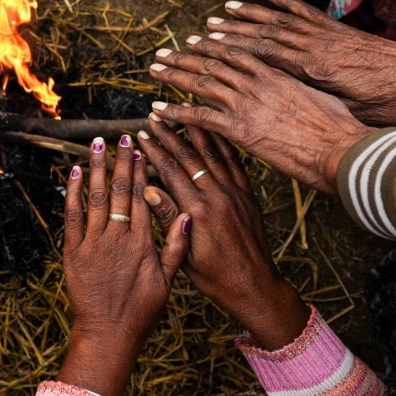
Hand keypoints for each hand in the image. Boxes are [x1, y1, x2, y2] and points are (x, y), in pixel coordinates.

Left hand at [58, 135, 188, 395]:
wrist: (108, 333)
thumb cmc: (141, 311)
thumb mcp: (168, 281)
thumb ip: (176, 246)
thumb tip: (188, 216)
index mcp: (142, 242)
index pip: (141, 197)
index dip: (140, 170)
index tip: (140, 149)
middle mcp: (117, 238)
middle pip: (118, 190)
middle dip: (120, 161)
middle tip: (122, 137)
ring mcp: (93, 243)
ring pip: (94, 197)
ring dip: (96, 168)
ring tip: (98, 144)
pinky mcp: (73, 252)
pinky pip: (72, 216)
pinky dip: (73, 193)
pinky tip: (75, 172)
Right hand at [137, 120, 309, 349]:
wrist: (254, 285)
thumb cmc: (214, 277)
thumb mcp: (183, 254)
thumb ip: (167, 218)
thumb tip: (146, 188)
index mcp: (197, 212)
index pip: (170, 171)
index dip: (154, 150)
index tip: (141, 133)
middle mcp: (217, 197)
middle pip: (190, 156)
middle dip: (170, 133)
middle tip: (156, 115)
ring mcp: (235, 194)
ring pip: (214, 153)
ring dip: (197, 130)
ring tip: (184, 110)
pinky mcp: (248, 195)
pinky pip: (235, 162)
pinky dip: (223, 144)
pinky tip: (215, 130)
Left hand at [148, 38, 372, 194]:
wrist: (341, 147)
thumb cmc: (339, 128)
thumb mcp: (322, 99)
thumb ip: (300, 93)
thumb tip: (298, 94)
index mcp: (277, 75)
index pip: (239, 54)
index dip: (215, 46)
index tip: (198, 41)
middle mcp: (259, 84)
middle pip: (215, 64)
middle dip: (186, 57)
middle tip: (164, 52)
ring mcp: (248, 105)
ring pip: (203, 83)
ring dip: (175, 75)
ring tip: (154, 69)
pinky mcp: (241, 130)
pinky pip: (201, 118)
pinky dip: (177, 112)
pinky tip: (158, 109)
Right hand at [199, 0, 395, 123]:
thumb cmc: (393, 104)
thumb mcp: (351, 112)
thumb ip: (317, 101)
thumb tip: (286, 101)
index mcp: (315, 70)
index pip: (262, 58)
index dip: (229, 54)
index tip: (203, 52)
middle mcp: (316, 48)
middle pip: (261, 39)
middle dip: (226, 36)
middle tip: (197, 33)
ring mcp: (327, 37)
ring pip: (279, 23)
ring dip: (248, 17)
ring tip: (221, 11)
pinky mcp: (340, 32)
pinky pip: (306, 15)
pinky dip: (285, 4)